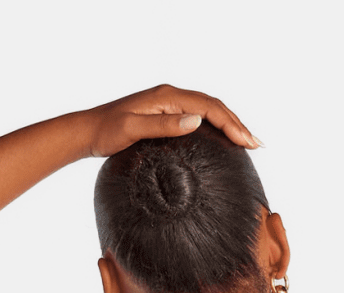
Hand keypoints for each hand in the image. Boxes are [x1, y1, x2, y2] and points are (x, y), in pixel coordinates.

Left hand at [83, 86, 260, 158]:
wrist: (87, 131)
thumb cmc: (106, 132)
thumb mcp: (133, 130)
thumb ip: (164, 125)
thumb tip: (196, 121)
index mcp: (167, 97)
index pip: (208, 107)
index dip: (231, 124)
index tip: (248, 142)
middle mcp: (171, 96)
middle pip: (213, 105)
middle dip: (237, 123)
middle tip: (256, 144)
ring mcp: (168, 104)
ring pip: (208, 110)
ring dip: (229, 124)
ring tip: (247, 141)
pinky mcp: (164, 114)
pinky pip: (198, 116)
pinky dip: (215, 126)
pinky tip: (221, 139)